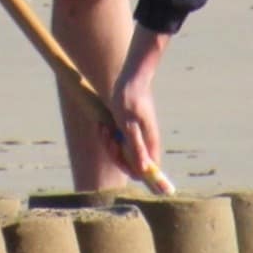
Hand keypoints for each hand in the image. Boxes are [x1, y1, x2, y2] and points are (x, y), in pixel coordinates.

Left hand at [105, 30, 167, 181]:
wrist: (131, 77)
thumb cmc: (130, 98)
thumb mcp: (129, 123)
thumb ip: (136, 147)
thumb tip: (145, 170)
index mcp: (149, 143)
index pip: (147, 171)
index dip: (138, 175)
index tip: (125, 168)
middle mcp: (145, 142)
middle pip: (131, 164)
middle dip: (115, 156)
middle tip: (109, 138)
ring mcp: (136, 136)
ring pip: (121, 153)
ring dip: (109, 144)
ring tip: (104, 128)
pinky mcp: (128, 130)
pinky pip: (116, 142)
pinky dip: (108, 136)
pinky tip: (103, 125)